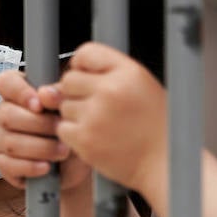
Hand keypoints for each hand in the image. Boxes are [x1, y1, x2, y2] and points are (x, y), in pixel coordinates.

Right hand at [0, 70, 90, 191]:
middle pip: (7, 115)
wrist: (79, 161)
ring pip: (10, 142)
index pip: (5, 83)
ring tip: (63, 151)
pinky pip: (8, 165)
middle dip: (38, 124)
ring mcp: (2, 139)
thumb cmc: (74, 126)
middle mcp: (5, 114)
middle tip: (61, 129)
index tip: (40, 105)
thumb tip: (46, 94)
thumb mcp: (72, 109)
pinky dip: (30, 167)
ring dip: (40, 147)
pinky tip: (47, 167)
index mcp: (19, 93)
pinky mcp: (4, 163)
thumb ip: (60, 96)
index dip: (19, 92)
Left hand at [50, 43, 167, 193]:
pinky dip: (73, 134)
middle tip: (96, 107)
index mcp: (128, 72)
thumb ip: (104, 77)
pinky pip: (62, 128)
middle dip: (76, 93)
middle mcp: (110, 90)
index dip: (82, 66)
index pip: (86, 52)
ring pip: (64, 105)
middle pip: (69, 79)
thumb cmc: (155, 126)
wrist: (164, 163)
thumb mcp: (141, 88)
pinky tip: (95, 137)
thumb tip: (53, 86)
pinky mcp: (84, 139)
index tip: (88, 78)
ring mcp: (95, 115)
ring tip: (101, 125)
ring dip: (75, 115)